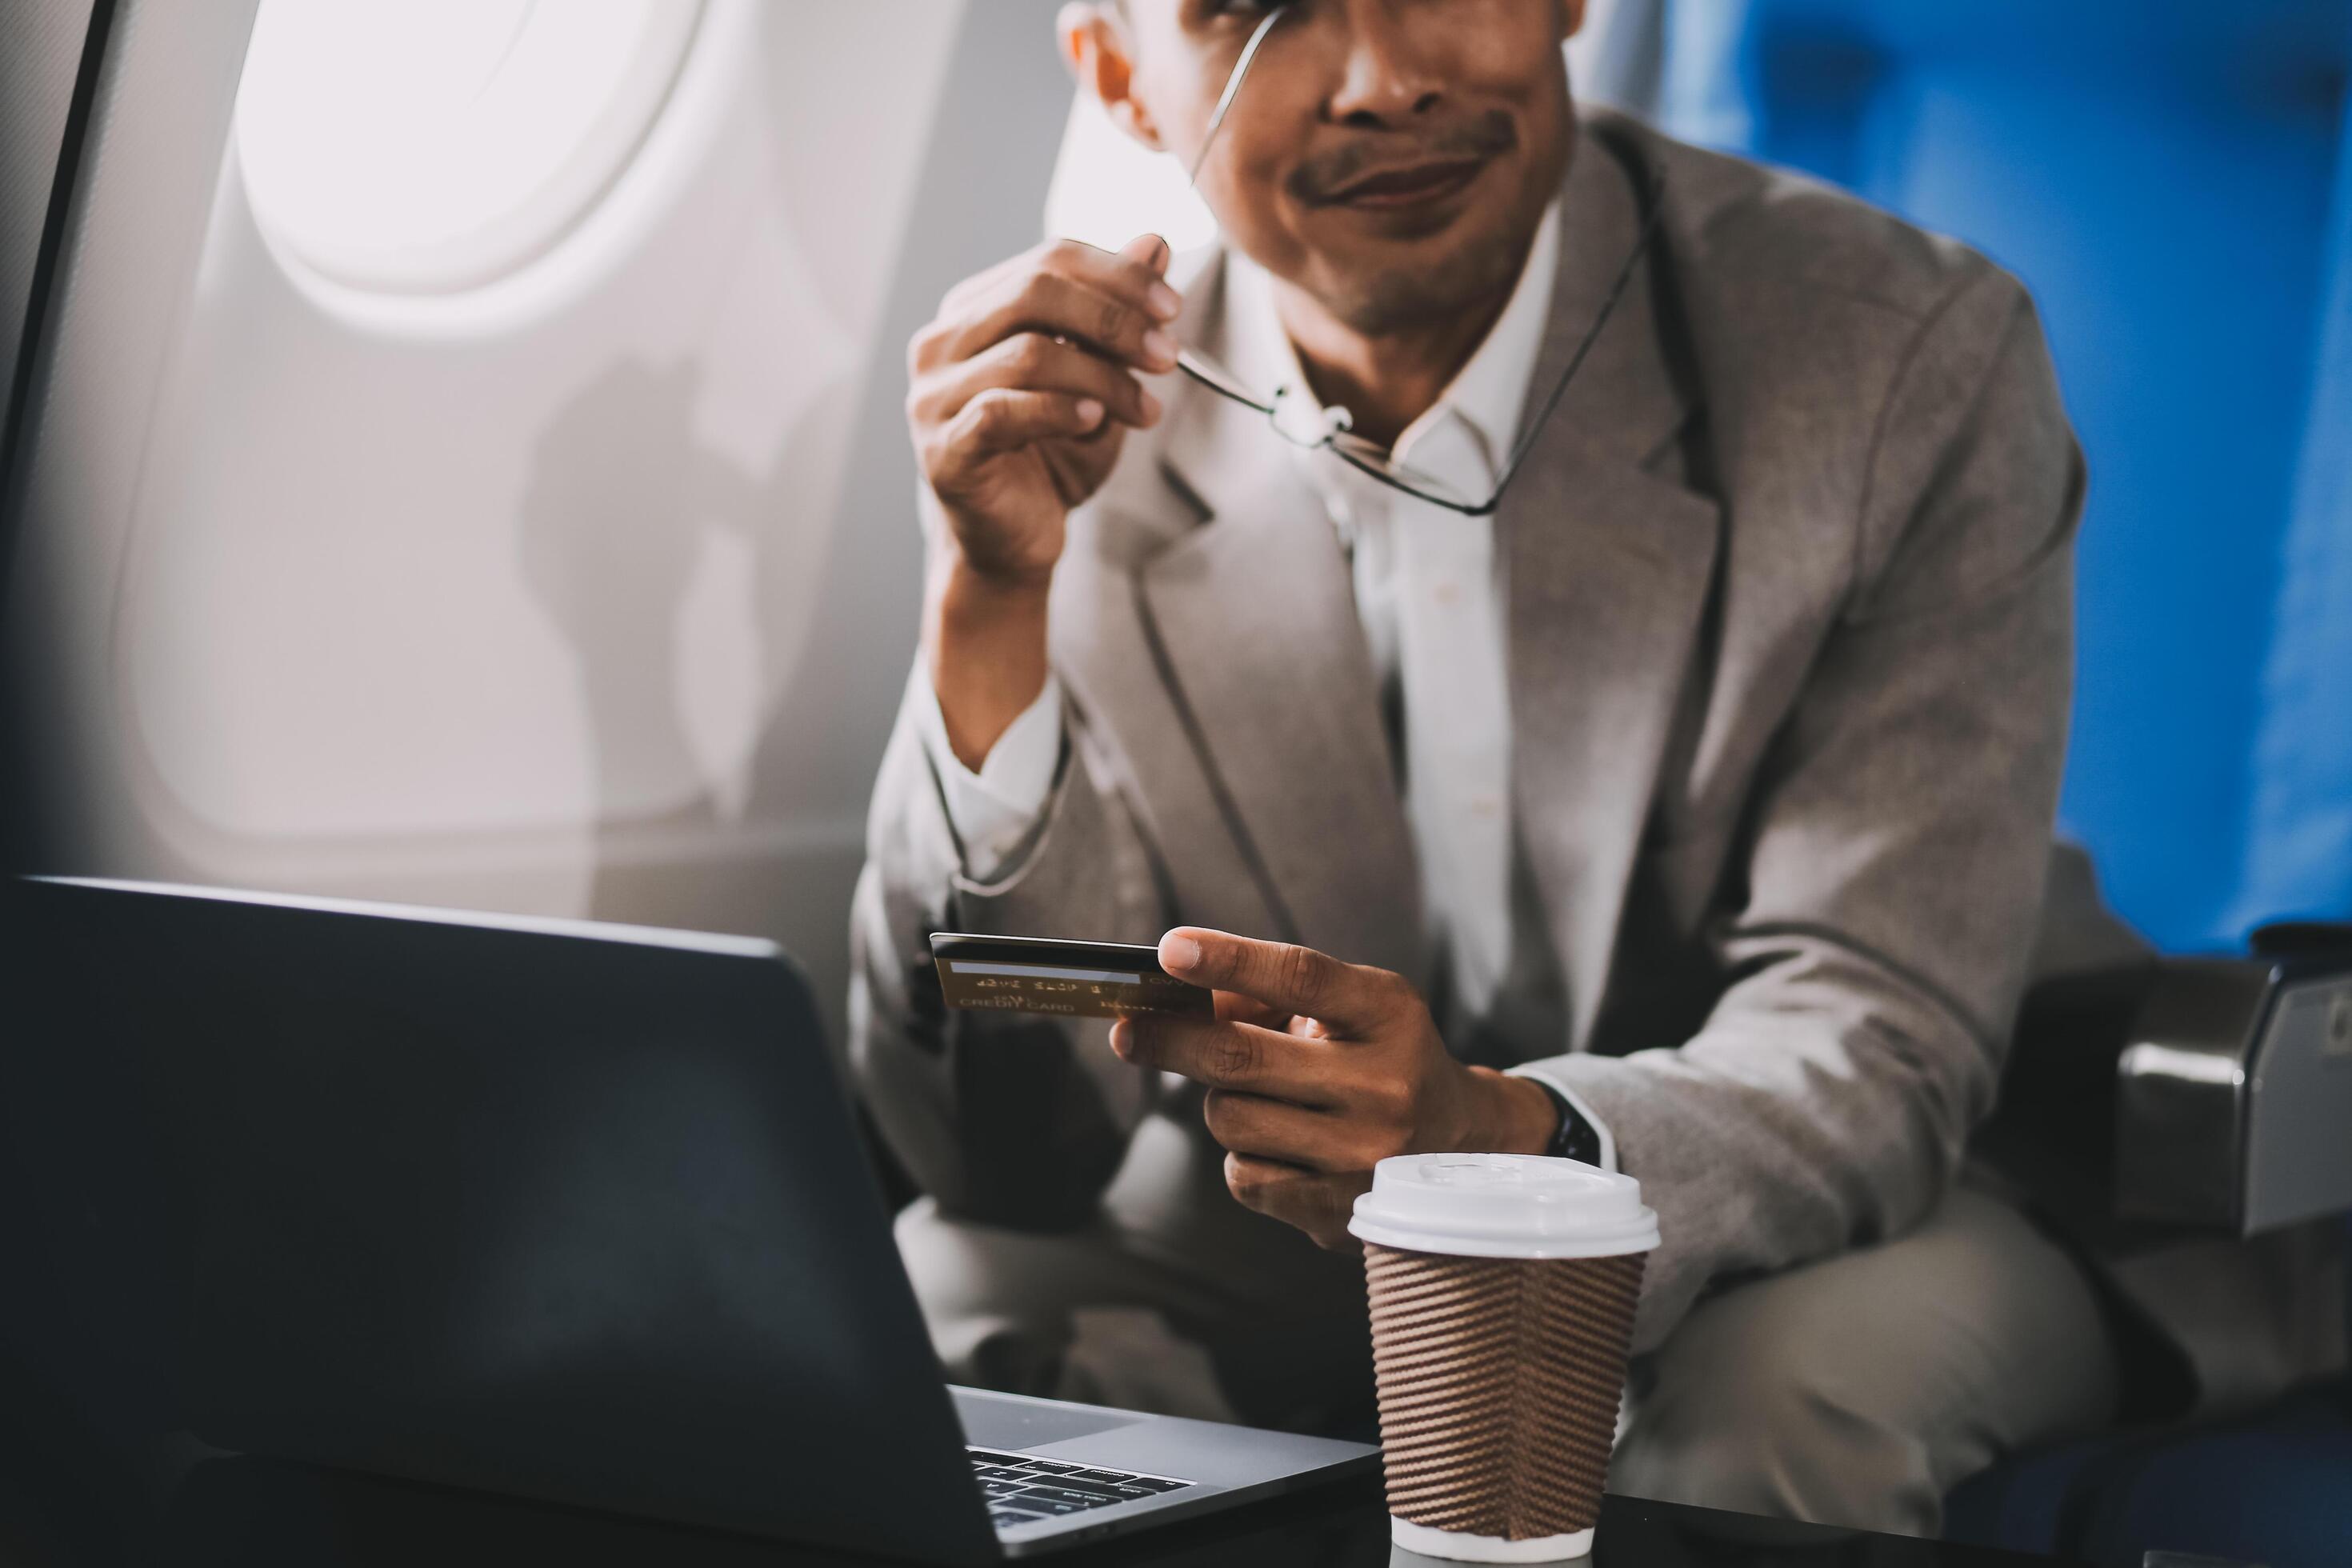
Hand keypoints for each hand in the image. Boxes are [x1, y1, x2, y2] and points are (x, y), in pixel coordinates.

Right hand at [907, 234, 1180, 766]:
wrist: (1016, 543)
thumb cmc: (1053, 456)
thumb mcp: (1099, 377)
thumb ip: (1118, 311)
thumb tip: (1154, 241)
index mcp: (973, 310)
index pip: (1048, 261)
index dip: (1117, 275)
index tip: (1173, 308)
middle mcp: (941, 343)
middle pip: (1035, 292)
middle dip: (1115, 319)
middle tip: (1169, 356)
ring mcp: (932, 397)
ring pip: (1029, 354)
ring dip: (1104, 376)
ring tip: (1147, 408)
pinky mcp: (942, 450)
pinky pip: (1003, 412)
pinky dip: (1062, 410)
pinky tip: (1098, 422)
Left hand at [1108, 928, 1559, 1248]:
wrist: (1463, 1147)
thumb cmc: (1383, 1058)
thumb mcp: (1350, 1009)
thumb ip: (1270, 997)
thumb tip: (1178, 1006)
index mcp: (1389, 1015)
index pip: (1301, 976)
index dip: (1230, 959)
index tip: (1169, 949)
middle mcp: (1385, 1086)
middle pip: (1242, 1057)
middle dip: (1169, 1039)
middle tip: (1129, 1030)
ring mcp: (1364, 1157)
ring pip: (1231, 1119)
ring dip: (1222, 1101)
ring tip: (1259, 1096)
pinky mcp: (1341, 1213)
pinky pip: (1245, 1178)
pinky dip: (1245, 1156)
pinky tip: (1283, 1145)